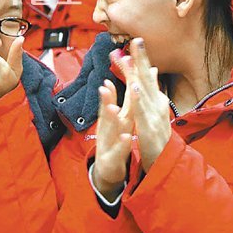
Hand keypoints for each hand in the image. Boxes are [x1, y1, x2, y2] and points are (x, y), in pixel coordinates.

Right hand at [93, 78, 132, 201]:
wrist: (107, 168)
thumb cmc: (113, 139)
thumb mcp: (116, 119)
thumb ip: (113, 101)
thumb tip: (109, 80)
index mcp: (113, 117)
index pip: (116, 97)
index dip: (120, 83)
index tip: (122, 63)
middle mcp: (108, 128)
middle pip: (108, 111)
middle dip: (107, 98)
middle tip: (106, 84)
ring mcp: (107, 143)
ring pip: (110, 130)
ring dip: (110, 118)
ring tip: (112, 107)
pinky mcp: (110, 159)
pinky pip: (117, 151)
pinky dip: (121, 144)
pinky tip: (126, 137)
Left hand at [126, 38, 171, 172]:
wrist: (165, 160)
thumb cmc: (157, 132)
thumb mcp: (155, 107)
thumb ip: (152, 88)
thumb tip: (152, 68)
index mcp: (156, 98)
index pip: (147, 74)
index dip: (142, 58)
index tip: (136, 40)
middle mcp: (157, 104)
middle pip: (147, 79)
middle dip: (142, 60)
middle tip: (136, 41)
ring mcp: (155, 115)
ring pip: (145, 93)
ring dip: (138, 76)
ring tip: (132, 61)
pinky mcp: (150, 128)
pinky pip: (142, 112)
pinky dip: (139, 100)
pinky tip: (134, 88)